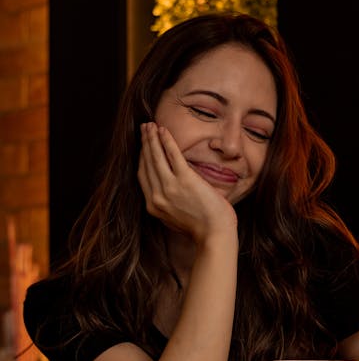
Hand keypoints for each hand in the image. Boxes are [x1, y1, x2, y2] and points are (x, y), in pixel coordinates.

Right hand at [138, 122, 236, 241]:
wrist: (215, 234)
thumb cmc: (202, 228)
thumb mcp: (177, 217)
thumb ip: (169, 203)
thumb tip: (169, 189)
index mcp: (153, 206)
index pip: (143, 176)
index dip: (142, 158)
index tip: (143, 146)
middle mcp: (156, 196)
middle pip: (146, 164)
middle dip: (144, 143)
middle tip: (143, 128)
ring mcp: (169, 188)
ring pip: (155, 157)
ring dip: (151, 138)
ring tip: (150, 125)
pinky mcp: (185, 180)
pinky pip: (172, 155)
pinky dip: (166, 141)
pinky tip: (163, 130)